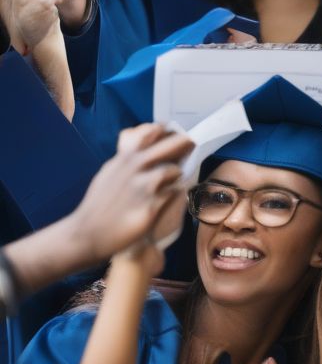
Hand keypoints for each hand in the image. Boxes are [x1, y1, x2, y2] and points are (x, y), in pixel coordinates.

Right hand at [67, 124, 192, 264]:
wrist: (87, 233)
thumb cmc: (100, 204)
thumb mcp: (110, 173)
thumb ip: (126, 159)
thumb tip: (139, 148)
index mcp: (124, 158)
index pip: (149, 133)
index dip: (165, 130)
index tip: (175, 132)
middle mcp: (134, 168)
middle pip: (170, 145)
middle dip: (184, 144)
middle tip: (192, 145)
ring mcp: (143, 187)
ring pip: (173, 171)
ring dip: (177, 175)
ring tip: (175, 180)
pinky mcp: (151, 206)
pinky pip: (174, 194)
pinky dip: (175, 194)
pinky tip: (171, 199)